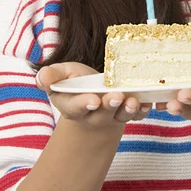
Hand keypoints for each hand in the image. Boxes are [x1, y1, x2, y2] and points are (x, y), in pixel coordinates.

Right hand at [35, 62, 151, 129]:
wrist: (91, 95)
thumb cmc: (74, 83)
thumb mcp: (60, 75)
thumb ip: (51, 76)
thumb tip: (42, 77)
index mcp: (73, 106)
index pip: (76, 108)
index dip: (84, 104)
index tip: (92, 100)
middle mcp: (93, 114)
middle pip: (101, 113)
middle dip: (109, 105)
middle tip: (116, 96)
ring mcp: (112, 115)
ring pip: (120, 115)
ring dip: (127, 109)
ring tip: (132, 100)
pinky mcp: (127, 112)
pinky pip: (137, 115)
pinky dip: (143, 110)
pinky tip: (147, 102)